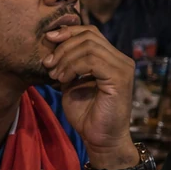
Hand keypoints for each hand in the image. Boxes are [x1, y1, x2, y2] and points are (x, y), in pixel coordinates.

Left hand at [42, 25, 134, 156]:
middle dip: (63, 47)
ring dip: (65, 58)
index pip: (89, 32)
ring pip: (89, 47)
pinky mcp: (120, 79)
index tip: (47, 39)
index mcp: (110, 58)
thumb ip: (67, 63)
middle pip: (88, 36)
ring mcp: (122, 68)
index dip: (67, 32)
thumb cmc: (86, 112)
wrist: (99, 138)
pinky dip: (73, 67)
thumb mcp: (71, 82)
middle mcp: (120, 60)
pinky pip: (92, 61)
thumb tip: (51, 43)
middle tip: (48, 64)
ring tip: (54, 74)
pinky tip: (63, 79)